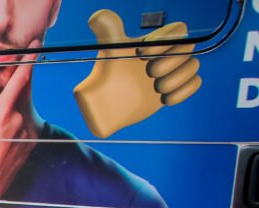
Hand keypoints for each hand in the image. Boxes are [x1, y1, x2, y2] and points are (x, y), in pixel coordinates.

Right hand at [0, 45, 38, 204]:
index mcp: (1, 113)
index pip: (20, 80)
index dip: (28, 61)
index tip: (34, 47)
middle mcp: (19, 121)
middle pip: (26, 90)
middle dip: (24, 78)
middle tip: (19, 69)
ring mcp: (28, 132)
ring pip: (28, 106)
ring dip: (19, 101)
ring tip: (3, 109)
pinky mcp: (32, 142)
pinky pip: (29, 122)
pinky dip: (21, 117)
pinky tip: (6, 127)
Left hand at [73, 11, 199, 137]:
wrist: (107, 105)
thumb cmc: (107, 74)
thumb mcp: (109, 51)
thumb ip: (108, 31)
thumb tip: (97, 16)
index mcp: (156, 41)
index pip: (179, 30)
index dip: (164, 41)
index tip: (141, 55)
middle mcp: (168, 53)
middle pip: (188, 49)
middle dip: (168, 63)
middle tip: (147, 74)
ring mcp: (174, 70)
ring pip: (194, 66)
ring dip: (175, 79)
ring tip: (155, 88)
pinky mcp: (177, 88)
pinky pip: (196, 84)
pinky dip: (182, 92)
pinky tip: (163, 99)